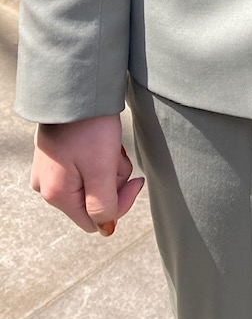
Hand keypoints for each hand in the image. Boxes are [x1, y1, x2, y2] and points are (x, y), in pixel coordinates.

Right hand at [30, 114, 143, 234]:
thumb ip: (103, 205)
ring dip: (107, 167)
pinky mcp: (56, 156)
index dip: (120, 203)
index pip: (95, 221)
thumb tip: (106, 229)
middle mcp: (48, 187)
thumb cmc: (89, 127)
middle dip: (112, 180)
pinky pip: (83, 167)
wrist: (76, 89)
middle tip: (116, 155)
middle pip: (93, 201)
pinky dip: (97, 157)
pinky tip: (100, 140)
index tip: (136, 179)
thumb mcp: (101, 169)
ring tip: (108, 145)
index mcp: (58, 195)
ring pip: (91, 182)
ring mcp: (49, 171)